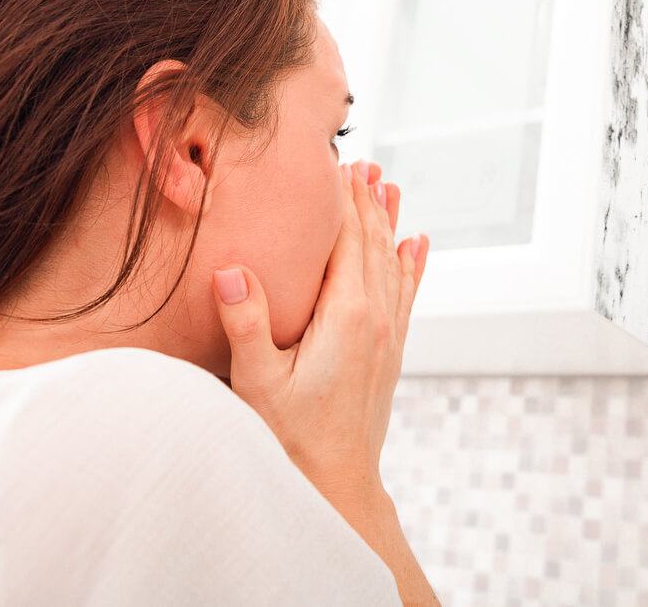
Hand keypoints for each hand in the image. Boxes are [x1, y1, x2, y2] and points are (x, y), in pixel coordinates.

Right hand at [210, 159, 428, 493]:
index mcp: (346, 317)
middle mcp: (376, 319)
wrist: (337, 486)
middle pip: (373, 244)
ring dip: (390, 223)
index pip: (347, 242)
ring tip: (391, 186)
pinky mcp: (389, 353)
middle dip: (367, 201)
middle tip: (365, 162)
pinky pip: (404, 294)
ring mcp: (388, 336)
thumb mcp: (258, 383)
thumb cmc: (291, 439)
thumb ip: (247, 323)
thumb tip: (231, 268)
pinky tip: (416, 246)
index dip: (342, 201)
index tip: (340, 163)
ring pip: (392, 264)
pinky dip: (410, 264)